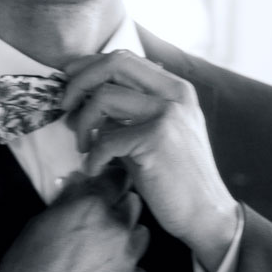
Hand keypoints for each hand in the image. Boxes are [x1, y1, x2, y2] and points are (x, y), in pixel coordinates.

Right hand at [0, 165, 148, 271]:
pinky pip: (138, 267)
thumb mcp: (42, 221)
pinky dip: (125, 269)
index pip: (117, 179)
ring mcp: (128, 257)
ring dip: (125, 238)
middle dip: (118, 210)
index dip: (112, 182)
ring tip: (101, 252)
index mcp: (92, 207)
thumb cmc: (26, 266)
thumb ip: (69, 198)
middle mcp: (117, 228)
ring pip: (139, 235)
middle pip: (132, 205)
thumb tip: (82, 182)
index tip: (109, 187)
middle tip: (98, 224)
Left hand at [59, 50, 240, 270]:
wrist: (206, 212)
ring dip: (83, 123)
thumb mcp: (159, 132)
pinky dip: (93, 157)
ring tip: (85, 146)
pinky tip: (96, 169)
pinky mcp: (157, 139)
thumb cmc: (176, 177)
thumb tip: (86, 97)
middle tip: (65, 107)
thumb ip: (131, 110)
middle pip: (114, 65)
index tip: (69, 82)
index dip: (90, 67)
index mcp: (177, 89)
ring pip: (104, 97)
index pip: (125, 59)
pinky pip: (105, 139)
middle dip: (79, 83)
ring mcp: (168, 115)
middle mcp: (175, 95)